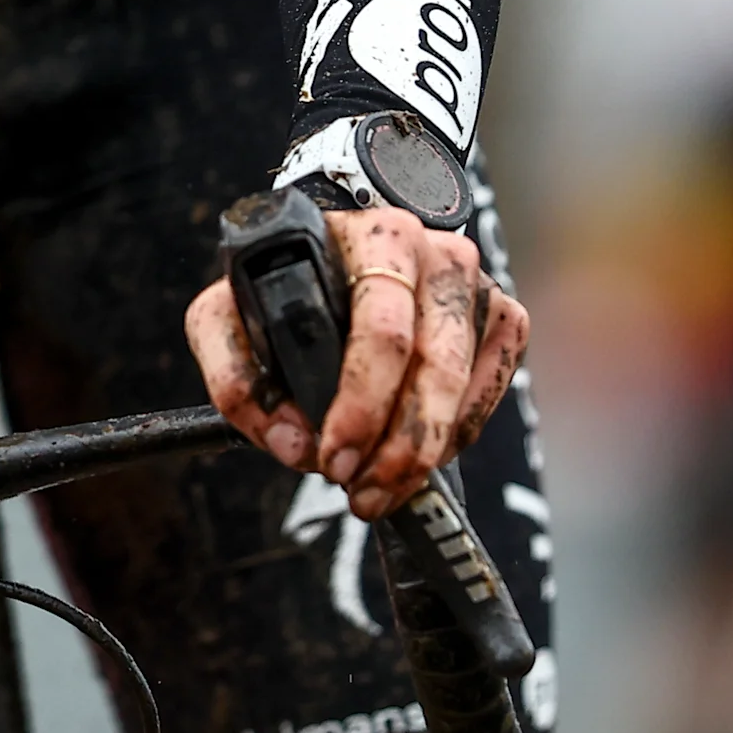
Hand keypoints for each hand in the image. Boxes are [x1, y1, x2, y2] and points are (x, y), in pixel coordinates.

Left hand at [186, 204, 526, 520]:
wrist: (340, 249)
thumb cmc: (285, 285)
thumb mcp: (230, 313)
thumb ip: (236, 375)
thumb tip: (289, 442)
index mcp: (373, 239)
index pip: (383, 330)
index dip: (361, 403)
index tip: (331, 457)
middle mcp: (436, 253)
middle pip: (435, 366)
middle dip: (399, 445)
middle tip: (360, 492)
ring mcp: (476, 284)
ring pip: (463, 386)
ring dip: (423, 453)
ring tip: (378, 491)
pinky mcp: (502, 316)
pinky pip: (490, 392)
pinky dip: (456, 436)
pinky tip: (416, 457)